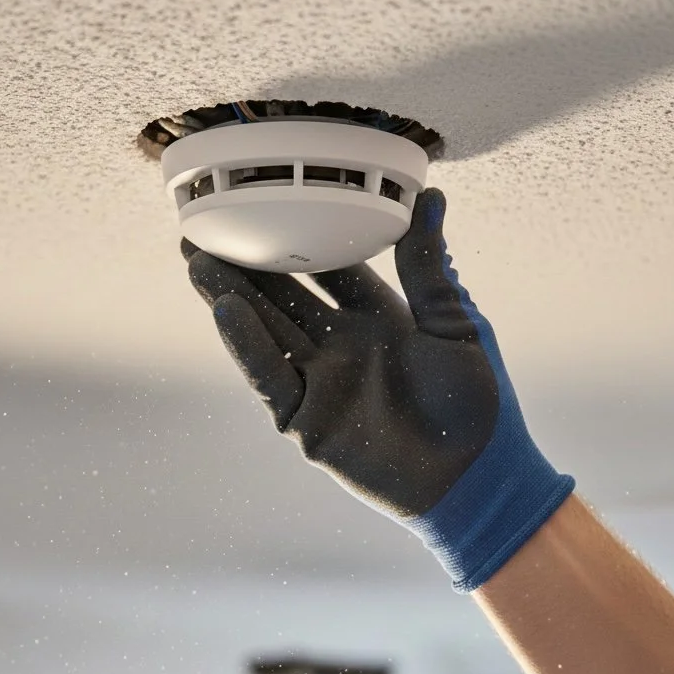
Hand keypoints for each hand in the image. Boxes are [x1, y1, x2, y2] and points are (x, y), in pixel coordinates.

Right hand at [182, 188, 573, 590]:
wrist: (475, 477)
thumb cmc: (477, 404)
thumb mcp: (454, 324)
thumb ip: (429, 266)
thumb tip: (431, 196)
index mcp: (379, 318)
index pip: (330, 268)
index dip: (301, 236)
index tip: (272, 199)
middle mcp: (342, 345)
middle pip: (284, 295)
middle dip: (246, 262)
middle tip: (207, 226)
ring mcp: (320, 381)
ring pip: (265, 330)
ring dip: (230, 294)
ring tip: (196, 257)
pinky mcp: (305, 419)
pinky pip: (269, 377)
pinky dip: (246, 345)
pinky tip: (224, 310)